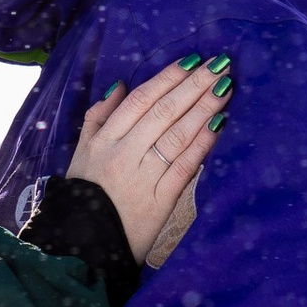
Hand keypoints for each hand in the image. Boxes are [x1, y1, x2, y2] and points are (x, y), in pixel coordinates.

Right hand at [68, 58, 229, 265]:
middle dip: (194, 86)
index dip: (168, 78)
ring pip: (177, 135)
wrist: (83, 245)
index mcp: (104, 139)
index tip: (192, 61)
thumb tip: (120, 86)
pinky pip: (184, 167)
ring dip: (204, 109)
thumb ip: (97, 117)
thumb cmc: (84, 195)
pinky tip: (219, 126)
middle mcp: (124, 153)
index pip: (141, 100)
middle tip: (220, 66)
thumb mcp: (81, 153)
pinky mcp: (160, 201)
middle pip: (164, 112)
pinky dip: (202, 145)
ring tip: (225, 89)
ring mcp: (143, 177)